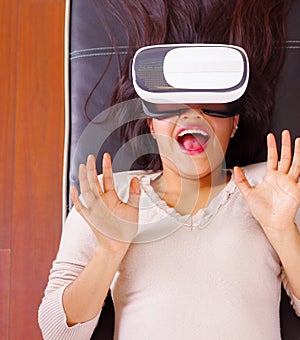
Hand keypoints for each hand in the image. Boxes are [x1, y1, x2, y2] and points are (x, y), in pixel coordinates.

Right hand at [71, 153, 140, 250]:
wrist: (118, 245)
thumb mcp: (133, 209)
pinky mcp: (90, 218)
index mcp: (111, 197)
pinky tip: (74, 189)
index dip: (107, 167)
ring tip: (83, 166)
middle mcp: (101, 201)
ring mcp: (94, 208)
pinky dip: (76, 199)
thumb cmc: (125, 228)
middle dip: (92, 169)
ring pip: (87, 190)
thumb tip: (136, 179)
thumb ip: (135, 194)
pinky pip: (80, 207)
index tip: (106, 156)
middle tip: (91, 156)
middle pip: (94, 181)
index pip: (108, 178)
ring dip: (84, 179)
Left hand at [234, 130, 299, 244]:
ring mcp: (290, 182)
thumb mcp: (248, 193)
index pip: (272, 158)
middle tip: (286, 133)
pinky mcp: (296, 188)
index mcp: (270, 177)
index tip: (270, 136)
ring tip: (298, 140)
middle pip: (285, 157)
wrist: (272, 223)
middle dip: (285, 144)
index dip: (271, 147)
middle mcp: (281, 178)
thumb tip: (235, 168)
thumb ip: (241, 181)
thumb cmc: (262, 211)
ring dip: (297, 152)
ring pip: (295, 163)